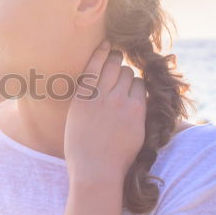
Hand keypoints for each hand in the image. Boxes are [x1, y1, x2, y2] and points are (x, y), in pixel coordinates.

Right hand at [64, 41, 146, 180]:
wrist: (96, 170)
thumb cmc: (81, 148)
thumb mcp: (74, 117)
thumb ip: (85, 98)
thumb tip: (96, 83)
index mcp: (82, 96)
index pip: (94, 63)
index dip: (102, 50)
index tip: (107, 44)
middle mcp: (101, 95)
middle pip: (115, 64)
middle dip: (117, 62)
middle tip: (118, 63)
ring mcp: (119, 103)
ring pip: (130, 74)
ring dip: (128, 76)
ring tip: (126, 84)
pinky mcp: (136, 112)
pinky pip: (141, 89)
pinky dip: (138, 88)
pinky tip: (135, 93)